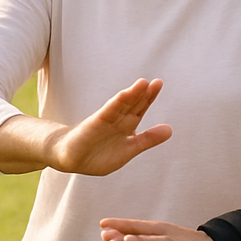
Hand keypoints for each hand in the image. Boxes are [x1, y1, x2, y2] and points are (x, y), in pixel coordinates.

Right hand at [48, 78, 172, 175]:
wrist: (70, 158)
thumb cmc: (98, 154)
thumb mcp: (129, 149)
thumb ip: (148, 140)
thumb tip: (170, 130)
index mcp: (126, 125)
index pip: (140, 107)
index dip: (149, 97)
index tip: (158, 84)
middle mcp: (117, 120)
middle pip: (133, 104)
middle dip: (144, 94)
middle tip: (157, 82)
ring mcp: (105, 121)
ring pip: (121, 106)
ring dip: (132, 95)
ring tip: (143, 84)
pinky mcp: (94, 124)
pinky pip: (107, 113)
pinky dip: (116, 105)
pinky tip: (124, 96)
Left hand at [99, 218, 223, 240]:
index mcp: (157, 231)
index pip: (135, 228)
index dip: (119, 226)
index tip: (102, 225)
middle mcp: (161, 231)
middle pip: (137, 228)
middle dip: (119, 227)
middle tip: (102, 226)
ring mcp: (168, 238)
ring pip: (144, 236)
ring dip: (126, 237)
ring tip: (110, 238)